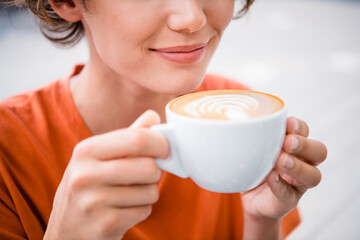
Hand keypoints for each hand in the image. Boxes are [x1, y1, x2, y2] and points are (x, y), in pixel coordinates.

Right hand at [44, 110, 167, 239]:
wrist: (66, 229)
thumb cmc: (89, 187)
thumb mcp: (100, 157)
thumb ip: (128, 135)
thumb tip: (153, 116)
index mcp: (86, 150)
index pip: (137, 139)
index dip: (160, 143)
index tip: (165, 150)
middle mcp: (85, 174)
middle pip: (148, 167)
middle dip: (156, 172)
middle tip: (147, 174)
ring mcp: (92, 202)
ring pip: (150, 191)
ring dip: (148, 193)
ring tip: (129, 194)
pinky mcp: (103, 225)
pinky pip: (144, 211)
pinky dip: (141, 210)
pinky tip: (124, 209)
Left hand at [241, 117, 326, 237]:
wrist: (250, 197)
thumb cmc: (254, 166)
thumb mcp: (254, 148)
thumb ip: (254, 137)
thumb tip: (239, 121)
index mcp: (295, 146)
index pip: (305, 131)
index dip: (299, 126)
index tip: (287, 122)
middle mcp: (303, 163)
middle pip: (319, 152)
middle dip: (304, 145)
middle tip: (288, 142)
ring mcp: (298, 184)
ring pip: (313, 176)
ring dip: (297, 167)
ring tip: (281, 161)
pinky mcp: (288, 200)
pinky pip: (289, 194)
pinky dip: (279, 185)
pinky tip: (271, 178)